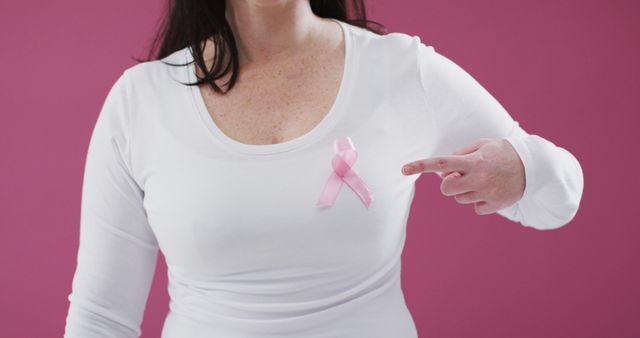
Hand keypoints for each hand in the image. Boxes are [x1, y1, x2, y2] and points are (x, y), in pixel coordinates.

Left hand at [401, 138, 525, 214]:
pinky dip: (479, 201)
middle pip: (446, 189)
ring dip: (465, 191)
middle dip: (448, 184)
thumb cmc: (503, 152)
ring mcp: (488, 192)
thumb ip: (461, 154)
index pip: (441, 163)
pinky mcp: (496, 204)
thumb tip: (444, 170)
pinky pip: (475, 208)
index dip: (421, 166)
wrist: (535, 166)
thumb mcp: (483, 145)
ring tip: (482, 180)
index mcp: (474, 161)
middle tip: (461, 176)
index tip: (403, 169)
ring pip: (460, 199)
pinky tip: (491, 191)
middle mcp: (479, 178)